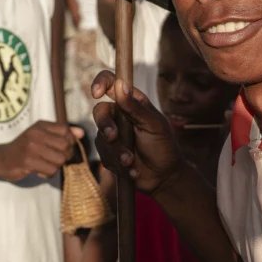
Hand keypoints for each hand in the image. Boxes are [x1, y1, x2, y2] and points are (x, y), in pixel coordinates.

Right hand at [0, 120, 82, 182]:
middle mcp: (36, 134)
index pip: (66, 131)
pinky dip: (48, 174)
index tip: (60, 148)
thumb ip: (61, 133)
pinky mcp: (28, 162)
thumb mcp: (41, 136)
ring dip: (55, 166)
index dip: (69, 142)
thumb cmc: (23, 148)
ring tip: (45, 165)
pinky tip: (39, 171)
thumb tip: (81, 133)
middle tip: (53, 159)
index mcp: (40, 126)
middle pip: (66, 146)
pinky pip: (51, 170)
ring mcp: (31, 148)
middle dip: (64, 156)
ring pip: (60, 160)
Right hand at [90, 70, 184, 195]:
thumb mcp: (154, 126)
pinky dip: (116, 163)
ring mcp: (112, 134)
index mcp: (133, 102)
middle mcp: (120, 115)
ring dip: (116, 151)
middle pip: (100, 112)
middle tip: (113, 137)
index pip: (112, 83)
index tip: (97, 93)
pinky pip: (103, 154)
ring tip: (131, 161)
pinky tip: (131, 169)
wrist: (163, 178)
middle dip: (105, 125)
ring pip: (100, 137)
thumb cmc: (164, 147)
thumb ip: (136, 107)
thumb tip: (120, 85)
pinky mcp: (108, 152)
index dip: (101, 82)